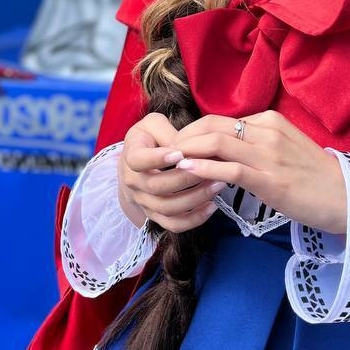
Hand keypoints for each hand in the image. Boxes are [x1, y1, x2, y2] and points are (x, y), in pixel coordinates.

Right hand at [118, 113, 225, 233]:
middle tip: (211, 166)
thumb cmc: (149, 138)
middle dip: (187, 178)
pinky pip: (173, 224)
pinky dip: (194, 219)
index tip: (180, 153)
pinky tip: (212, 206)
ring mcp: (144, 202)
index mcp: (131, 156)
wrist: (136, 164)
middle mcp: (133, 182)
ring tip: (218, 184)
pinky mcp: (155, 216)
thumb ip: (168, 132)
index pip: (139, 160)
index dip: (158, 158)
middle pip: (157, 186)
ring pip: (168, 208)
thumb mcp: (153, 125)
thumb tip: (186, 146)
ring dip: (195, 198)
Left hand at [169, 110, 347, 235]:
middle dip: (185, 137)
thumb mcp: (285, 148)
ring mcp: (268, 154)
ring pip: (216, 143)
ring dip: (188, 151)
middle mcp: (267, 131)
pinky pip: (229, 169)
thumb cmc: (314, 176)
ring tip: (169, 161)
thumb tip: (226, 148)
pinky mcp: (269, 179)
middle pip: (213, 126)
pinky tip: (187, 172)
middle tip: (167, 152)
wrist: (345, 197)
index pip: (222, 121)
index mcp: (270, 121)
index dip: (194, 132)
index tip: (180, 146)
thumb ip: (258, 143)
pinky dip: (204, 168)